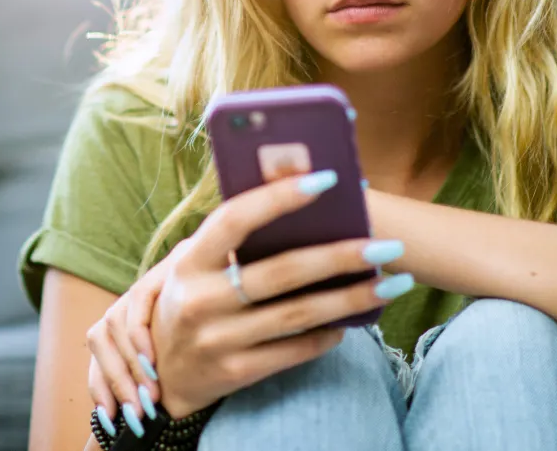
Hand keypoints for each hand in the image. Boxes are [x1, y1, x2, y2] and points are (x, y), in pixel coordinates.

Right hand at [88, 170, 410, 427]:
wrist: (163, 375)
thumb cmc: (191, 303)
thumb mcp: (194, 268)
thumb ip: (232, 240)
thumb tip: (298, 196)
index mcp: (188, 263)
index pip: (235, 220)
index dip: (279, 197)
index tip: (327, 179)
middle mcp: (200, 301)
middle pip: (283, 271)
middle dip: (342, 256)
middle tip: (388, 246)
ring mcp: (218, 340)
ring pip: (299, 313)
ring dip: (352, 298)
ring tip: (393, 284)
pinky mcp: (236, 372)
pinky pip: (295, 350)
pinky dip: (329, 333)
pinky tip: (354, 321)